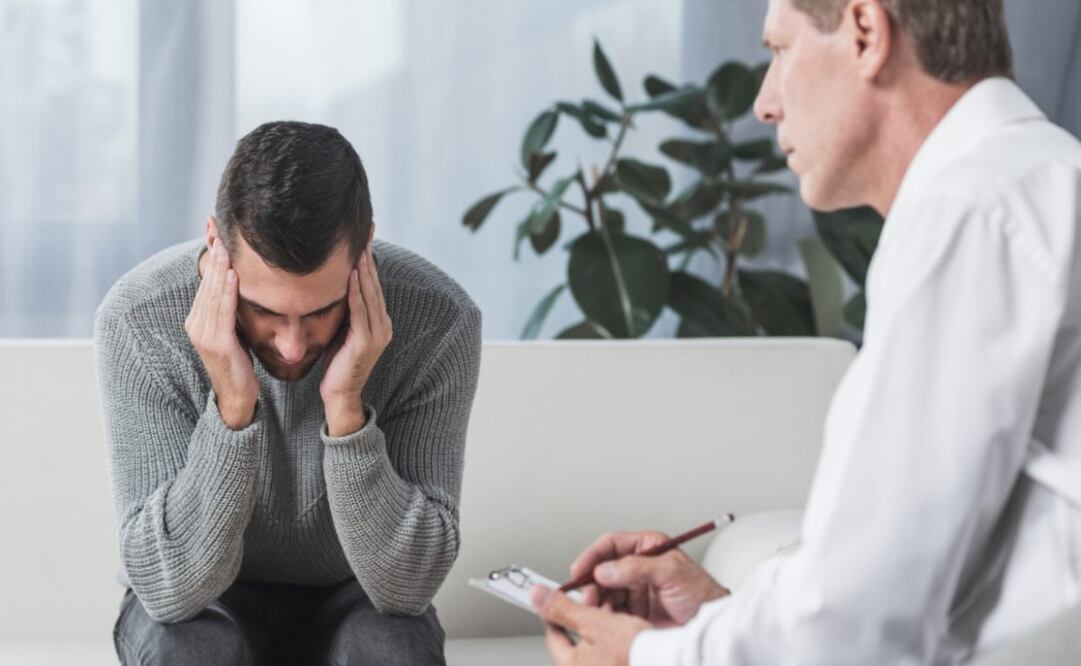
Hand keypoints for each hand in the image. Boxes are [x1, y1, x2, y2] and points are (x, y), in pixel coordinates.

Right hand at [185, 238, 258, 429]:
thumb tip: (237, 280)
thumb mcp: (233, 330)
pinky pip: (223, 312)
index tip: (213, 230)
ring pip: (213, 294)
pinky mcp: (216, 343)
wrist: (237, 397)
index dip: (209, 255)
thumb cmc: (238, 362)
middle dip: (212, 254)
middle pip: (206, 282)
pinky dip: (227, 292)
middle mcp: (195, 323)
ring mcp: (203, 333)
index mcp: (198, 319)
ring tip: (225, 245)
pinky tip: (233, 275)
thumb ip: (229, 308)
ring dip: (219, 268)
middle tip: (216, 227)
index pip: (205, 281)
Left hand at [320, 243, 392, 436]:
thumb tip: (333, 286)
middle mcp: (383, 325)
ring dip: (364, 270)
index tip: (363, 238)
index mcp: (379, 322)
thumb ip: (345, 310)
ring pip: (370, 294)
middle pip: (375, 284)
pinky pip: (361, 311)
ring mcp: (377, 334)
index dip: (369, 261)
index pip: (373, 285)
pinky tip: (351, 275)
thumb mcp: (342, 331)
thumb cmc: (337, 363)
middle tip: (366, 232)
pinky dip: (356, 292)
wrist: (339, 395)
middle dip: (369, 257)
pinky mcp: (366, 342)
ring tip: (359, 247)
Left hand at [532, 585, 649, 665]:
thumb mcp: (594, 623)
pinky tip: (629, 627)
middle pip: (577, 639)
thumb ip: (563, 609)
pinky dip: (616, 637)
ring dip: (603, 624)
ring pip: (596, 643)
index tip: (560, 596)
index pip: (553, 634)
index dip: (557, 610)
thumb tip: (537, 596)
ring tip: (616, 611)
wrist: (673, 662)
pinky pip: (612, 651)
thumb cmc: (637, 653)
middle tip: (595, 600)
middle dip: (586, 615)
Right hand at [570, 531, 728, 626]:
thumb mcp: (672, 574)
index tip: (579, 569)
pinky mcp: (635, 612)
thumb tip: (606, 569)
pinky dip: (605, 615)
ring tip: (597, 609)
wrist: (713, 628)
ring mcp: (637, 590)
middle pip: (604, 569)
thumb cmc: (704, 596)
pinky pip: (612, 610)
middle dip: (592, 582)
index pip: (612, 545)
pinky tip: (606, 619)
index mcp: (649, 548)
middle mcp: (640, 567)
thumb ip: (638, 568)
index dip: (593, 555)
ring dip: (597, 600)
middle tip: (587, 596)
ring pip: (605, 591)